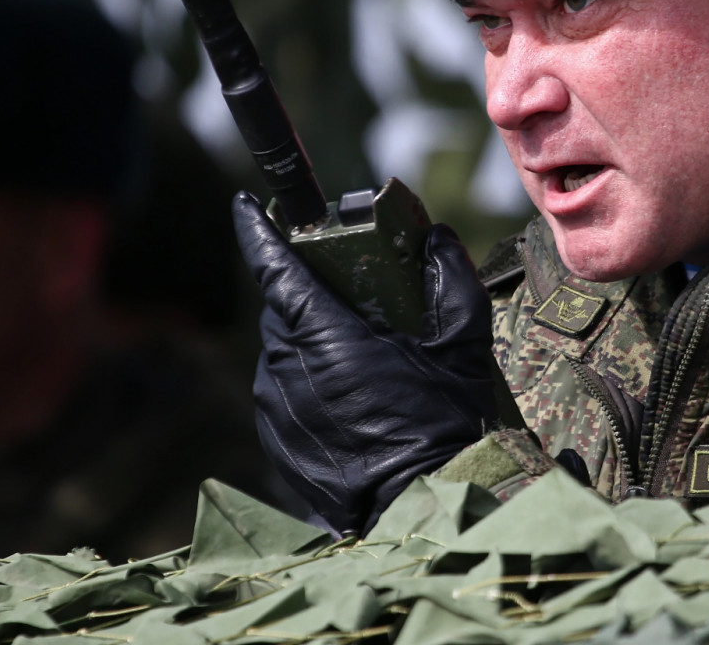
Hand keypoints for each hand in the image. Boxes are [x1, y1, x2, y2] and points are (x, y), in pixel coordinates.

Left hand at [234, 192, 495, 534]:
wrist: (425, 503)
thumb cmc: (445, 422)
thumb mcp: (461, 343)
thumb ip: (450, 280)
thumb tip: (438, 237)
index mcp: (326, 338)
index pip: (276, 269)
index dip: (258, 232)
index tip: (247, 206)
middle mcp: (287, 369)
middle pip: (283, 309)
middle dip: (309, 293)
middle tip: (350, 295)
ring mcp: (276, 408)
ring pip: (281, 351)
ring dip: (310, 341)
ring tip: (359, 353)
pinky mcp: (276, 440)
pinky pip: (282, 391)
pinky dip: (307, 382)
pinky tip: (350, 398)